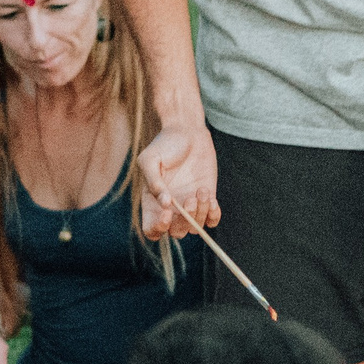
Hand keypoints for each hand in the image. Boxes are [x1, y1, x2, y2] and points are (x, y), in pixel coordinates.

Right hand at [135, 121, 217, 240]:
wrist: (187, 131)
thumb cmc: (165, 144)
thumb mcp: (150, 159)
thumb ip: (153, 181)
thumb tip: (165, 203)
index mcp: (152, 203)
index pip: (152, 230)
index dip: (158, 228)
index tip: (167, 213)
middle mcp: (171, 209)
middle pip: (176, 233)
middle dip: (184, 222)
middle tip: (188, 199)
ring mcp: (189, 205)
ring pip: (195, 228)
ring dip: (199, 214)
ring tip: (200, 191)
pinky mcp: (206, 199)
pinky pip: (211, 220)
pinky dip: (213, 215)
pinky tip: (211, 198)